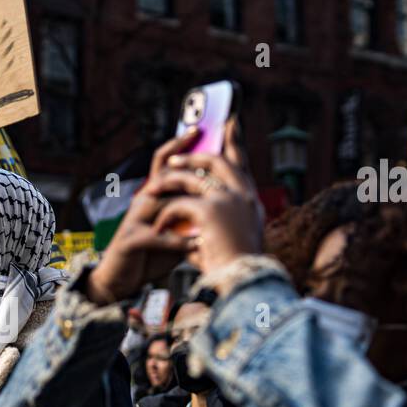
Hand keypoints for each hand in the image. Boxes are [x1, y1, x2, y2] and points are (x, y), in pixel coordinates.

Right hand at [87, 118, 260, 303]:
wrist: (121, 279)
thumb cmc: (151, 253)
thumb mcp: (176, 228)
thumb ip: (193, 212)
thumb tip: (220, 197)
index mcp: (154, 195)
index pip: (166, 162)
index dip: (179, 142)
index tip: (197, 127)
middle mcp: (143, 200)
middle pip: (165, 174)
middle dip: (186, 162)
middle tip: (209, 151)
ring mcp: (135, 218)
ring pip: (162, 202)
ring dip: (187, 205)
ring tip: (210, 206)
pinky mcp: (130, 240)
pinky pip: (157, 236)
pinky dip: (178, 241)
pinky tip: (197, 245)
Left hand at [147, 117, 262, 275]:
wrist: (241, 283)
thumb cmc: (234, 268)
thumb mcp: (230, 240)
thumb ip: (218, 220)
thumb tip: (193, 213)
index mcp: (251, 202)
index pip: (242, 165)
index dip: (234, 143)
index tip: (230, 123)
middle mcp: (244, 196)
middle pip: (219, 161)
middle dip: (195, 153)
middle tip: (176, 152)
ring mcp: (229, 200)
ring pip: (193, 178)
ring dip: (171, 180)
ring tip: (155, 184)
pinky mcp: (211, 210)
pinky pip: (180, 204)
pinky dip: (167, 215)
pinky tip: (160, 229)